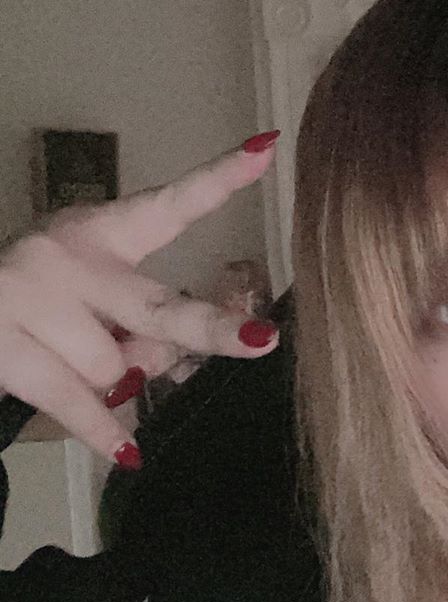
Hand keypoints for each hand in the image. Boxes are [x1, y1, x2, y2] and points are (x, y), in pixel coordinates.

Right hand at [0, 131, 282, 468]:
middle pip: (159, 307)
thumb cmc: (40, 304)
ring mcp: (31, 298)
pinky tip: (129, 452)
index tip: (267, 149)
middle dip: (214, 331)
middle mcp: (67, 256)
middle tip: (263, 340)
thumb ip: (142, 320)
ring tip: (77, 363)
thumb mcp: (92, 294)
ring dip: (113, 384)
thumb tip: (180, 359)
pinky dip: (104, 431)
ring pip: (115, 368)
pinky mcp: (3, 346)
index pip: (168, 205)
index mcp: (99, 233)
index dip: (218, 178)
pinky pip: (76, 404)